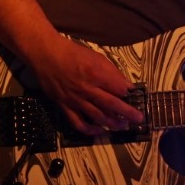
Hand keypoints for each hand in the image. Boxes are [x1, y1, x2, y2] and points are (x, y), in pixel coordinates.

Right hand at [28, 37, 144, 135]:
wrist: (46, 55)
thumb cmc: (73, 53)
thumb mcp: (96, 56)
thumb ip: (112, 72)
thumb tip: (126, 85)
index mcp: (96, 74)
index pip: (118, 89)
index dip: (128, 93)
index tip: (134, 95)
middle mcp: (87, 90)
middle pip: (112, 105)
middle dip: (127, 113)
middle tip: (138, 119)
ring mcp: (75, 100)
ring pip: (97, 116)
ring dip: (112, 123)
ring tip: (123, 126)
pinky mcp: (64, 106)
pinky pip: (77, 123)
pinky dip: (89, 130)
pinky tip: (99, 131)